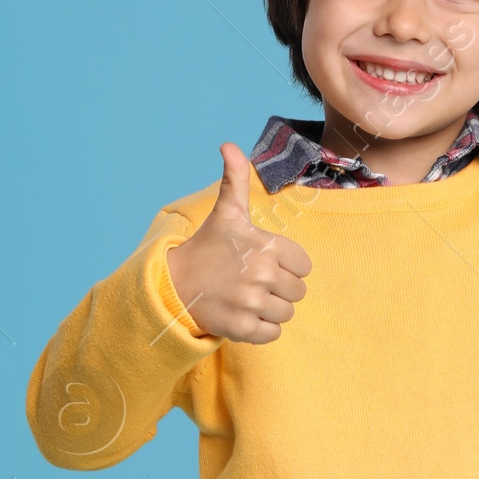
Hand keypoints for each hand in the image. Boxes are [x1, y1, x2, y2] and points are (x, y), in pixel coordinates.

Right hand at [165, 144, 310, 343]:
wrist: (174, 284)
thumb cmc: (208, 247)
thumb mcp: (226, 212)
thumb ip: (236, 179)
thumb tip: (228, 145)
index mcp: (266, 246)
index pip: (304, 266)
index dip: (286, 265)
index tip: (264, 263)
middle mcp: (262, 274)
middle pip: (297, 291)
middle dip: (279, 288)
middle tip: (252, 282)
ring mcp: (252, 303)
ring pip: (286, 313)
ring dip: (270, 309)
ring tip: (247, 298)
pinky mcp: (243, 328)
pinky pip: (273, 334)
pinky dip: (261, 328)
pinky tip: (243, 314)